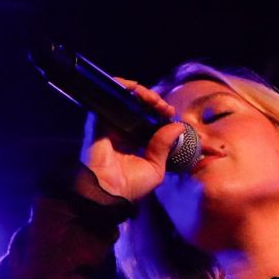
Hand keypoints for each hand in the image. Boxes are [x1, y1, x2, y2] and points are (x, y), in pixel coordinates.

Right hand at [80, 78, 184, 201]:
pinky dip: (122, 88)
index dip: (161, 114)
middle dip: (154, 102)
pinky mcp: (100, 119)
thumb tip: (178, 126)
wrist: (107, 191)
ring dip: (143, 94)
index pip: (150, 122)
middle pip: (140, 108)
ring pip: (128, 100)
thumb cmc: (130, 186)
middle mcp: (123, 132)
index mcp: (136, 144)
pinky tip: (135, 88)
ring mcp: (112, 125)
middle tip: (163, 106)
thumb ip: (164, 147)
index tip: (170, 112)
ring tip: (154, 99)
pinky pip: (111, 98)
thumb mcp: (155, 168)